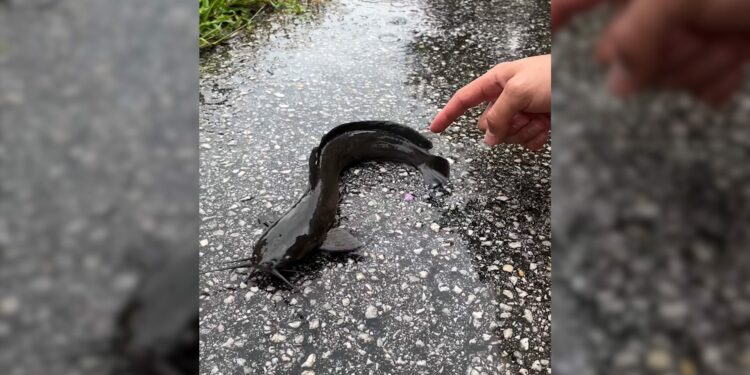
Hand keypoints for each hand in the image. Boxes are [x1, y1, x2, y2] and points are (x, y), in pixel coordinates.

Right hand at [429, 54, 550, 150]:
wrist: (584, 86)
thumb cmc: (552, 76)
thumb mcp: (518, 91)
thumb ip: (497, 115)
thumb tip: (487, 137)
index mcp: (497, 82)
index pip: (464, 99)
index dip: (448, 114)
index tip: (434, 128)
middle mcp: (507, 97)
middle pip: (488, 124)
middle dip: (503, 126)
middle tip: (521, 116)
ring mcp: (522, 112)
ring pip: (507, 136)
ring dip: (523, 131)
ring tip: (538, 118)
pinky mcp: (536, 125)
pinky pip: (526, 142)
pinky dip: (535, 139)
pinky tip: (545, 128)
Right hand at [553, 0, 749, 105]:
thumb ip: (636, 35)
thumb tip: (616, 82)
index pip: (577, 1)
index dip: (557, 15)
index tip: (545, 30)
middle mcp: (653, 13)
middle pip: (619, 54)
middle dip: (659, 55)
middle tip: (693, 33)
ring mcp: (681, 38)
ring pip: (659, 78)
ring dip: (696, 66)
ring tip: (725, 38)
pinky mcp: (707, 60)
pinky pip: (693, 90)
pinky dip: (714, 80)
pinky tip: (733, 56)